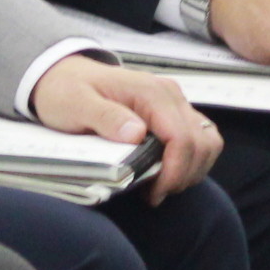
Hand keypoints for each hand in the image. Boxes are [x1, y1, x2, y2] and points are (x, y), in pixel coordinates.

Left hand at [28, 56, 222, 197]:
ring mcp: (174, 103)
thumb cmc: (67, 91)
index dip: (174, 171)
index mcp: (150, 92)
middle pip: (201, 143)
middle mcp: (169, 94)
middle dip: (183, 175)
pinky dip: (190, 161)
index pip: (182, 138)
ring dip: (191, 170)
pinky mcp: (174, 113)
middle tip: (155, 194)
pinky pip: (199, 139)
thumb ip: (105, 117)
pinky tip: (166, 173)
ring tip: (161, 186)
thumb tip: (136, 133)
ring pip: (207, 142)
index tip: (154, 193)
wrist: (63, 76)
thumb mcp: (76, 104)